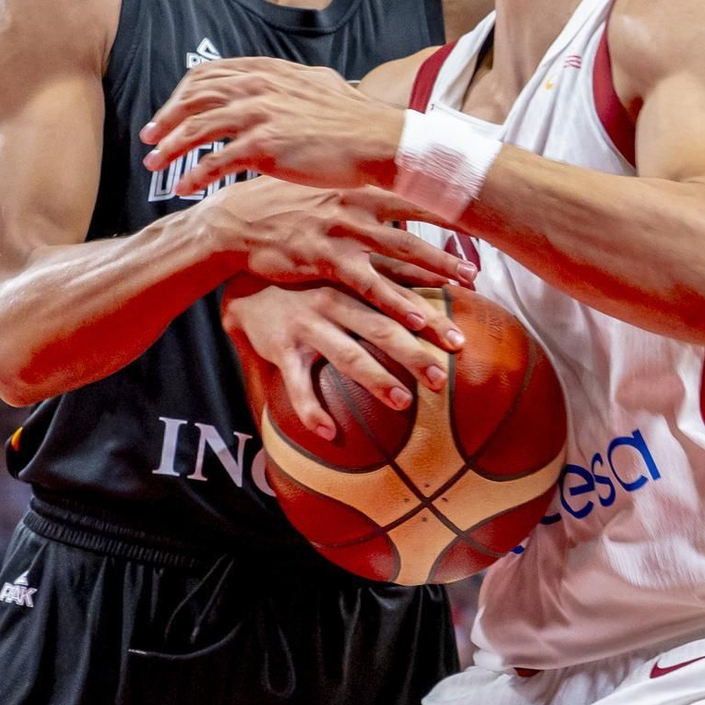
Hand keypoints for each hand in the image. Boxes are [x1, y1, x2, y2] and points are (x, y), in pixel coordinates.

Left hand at [144, 60, 399, 197]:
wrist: (377, 139)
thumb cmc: (352, 119)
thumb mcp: (314, 84)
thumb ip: (285, 83)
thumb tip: (275, 84)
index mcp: (266, 70)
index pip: (207, 75)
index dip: (180, 94)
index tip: (167, 113)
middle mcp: (257, 87)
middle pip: (193, 98)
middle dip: (164, 119)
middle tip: (148, 140)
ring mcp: (260, 115)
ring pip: (197, 129)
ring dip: (169, 148)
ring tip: (154, 166)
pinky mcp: (265, 147)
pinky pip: (216, 162)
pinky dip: (194, 175)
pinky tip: (184, 189)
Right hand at [205, 177, 473, 329]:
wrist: (233, 220)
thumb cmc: (275, 204)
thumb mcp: (318, 186)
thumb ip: (353, 188)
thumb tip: (379, 183)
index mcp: (359, 188)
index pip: (414, 198)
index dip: (448, 213)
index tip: (479, 226)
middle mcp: (357, 207)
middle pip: (416, 233)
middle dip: (449, 257)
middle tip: (479, 276)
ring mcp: (342, 233)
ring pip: (400, 261)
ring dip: (435, 284)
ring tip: (461, 309)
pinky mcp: (323, 259)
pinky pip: (367, 285)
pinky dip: (395, 302)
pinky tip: (417, 319)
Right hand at [225, 282, 463, 440]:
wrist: (245, 284)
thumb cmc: (309, 280)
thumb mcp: (347, 271)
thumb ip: (389, 276)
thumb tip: (441, 277)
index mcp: (354, 285)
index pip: (401, 302)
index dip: (431, 321)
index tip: (459, 342)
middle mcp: (334, 302)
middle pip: (381, 329)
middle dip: (413, 354)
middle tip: (440, 379)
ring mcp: (307, 326)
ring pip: (346, 355)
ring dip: (376, 379)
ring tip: (402, 401)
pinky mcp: (281, 350)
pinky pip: (297, 385)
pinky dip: (312, 411)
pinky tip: (329, 433)